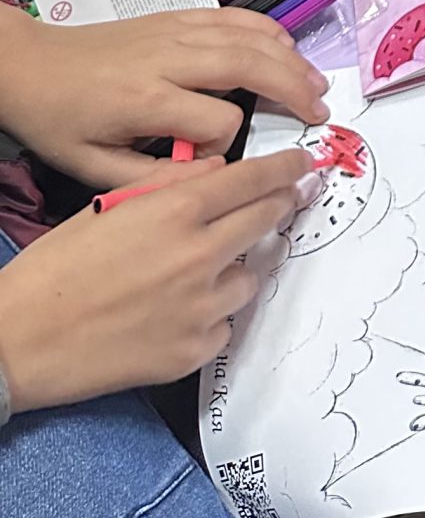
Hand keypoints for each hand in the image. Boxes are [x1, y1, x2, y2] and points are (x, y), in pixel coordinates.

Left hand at [0, 6, 327, 190]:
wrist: (32, 65)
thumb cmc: (60, 119)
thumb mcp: (92, 166)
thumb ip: (153, 179)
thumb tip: (209, 178)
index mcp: (145, 99)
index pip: (216, 119)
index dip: (225, 144)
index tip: (208, 159)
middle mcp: (167, 58)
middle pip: (249, 66)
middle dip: (290, 89)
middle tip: (319, 113)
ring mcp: (175, 31)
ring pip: (249, 37)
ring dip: (290, 60)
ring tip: (316, 84)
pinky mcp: (177, 18)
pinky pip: (233, 17)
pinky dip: (267, 30)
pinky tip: (286, 47)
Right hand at [0, 151, 309, 411]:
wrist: (21, 341)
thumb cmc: (56, 269)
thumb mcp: (109, 208)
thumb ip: (172, 187)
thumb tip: (218, 173)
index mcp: (176, 212)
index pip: (253, 180)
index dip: (285, 168)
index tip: (303, 165)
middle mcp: (199, 256)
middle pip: (265, 220)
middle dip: (280, 206)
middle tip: (286, 200)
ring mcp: (200, 308)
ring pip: (249, 278)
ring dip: (235, 269)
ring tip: (198, 273)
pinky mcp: (193, 352)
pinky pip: (223, 324)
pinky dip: (210, 316)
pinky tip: (178, 314)